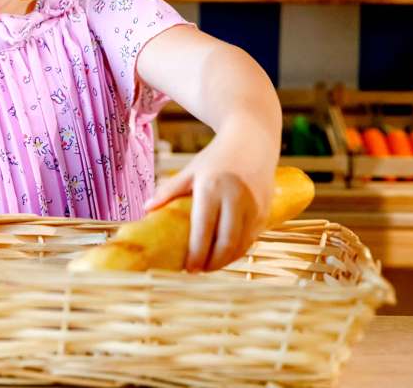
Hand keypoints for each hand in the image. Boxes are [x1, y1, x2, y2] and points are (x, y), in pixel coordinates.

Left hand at [144, 140, 271, 271]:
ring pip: (241, 245)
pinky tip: (224, 254)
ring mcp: (254, 205)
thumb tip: (146, 208)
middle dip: (212, 263)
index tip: (187, 268)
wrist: (252, 140)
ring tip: (208, 266)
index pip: (203, 229)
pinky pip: (251, 239)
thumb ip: (170, 190)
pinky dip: (238, 251)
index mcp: (212, 187)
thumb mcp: (191, 170)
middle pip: (226, 243)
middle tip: (197, 271)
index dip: (196, 254)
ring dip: (225, 261)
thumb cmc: (217, 157)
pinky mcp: (266, 211)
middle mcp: (236, 198)